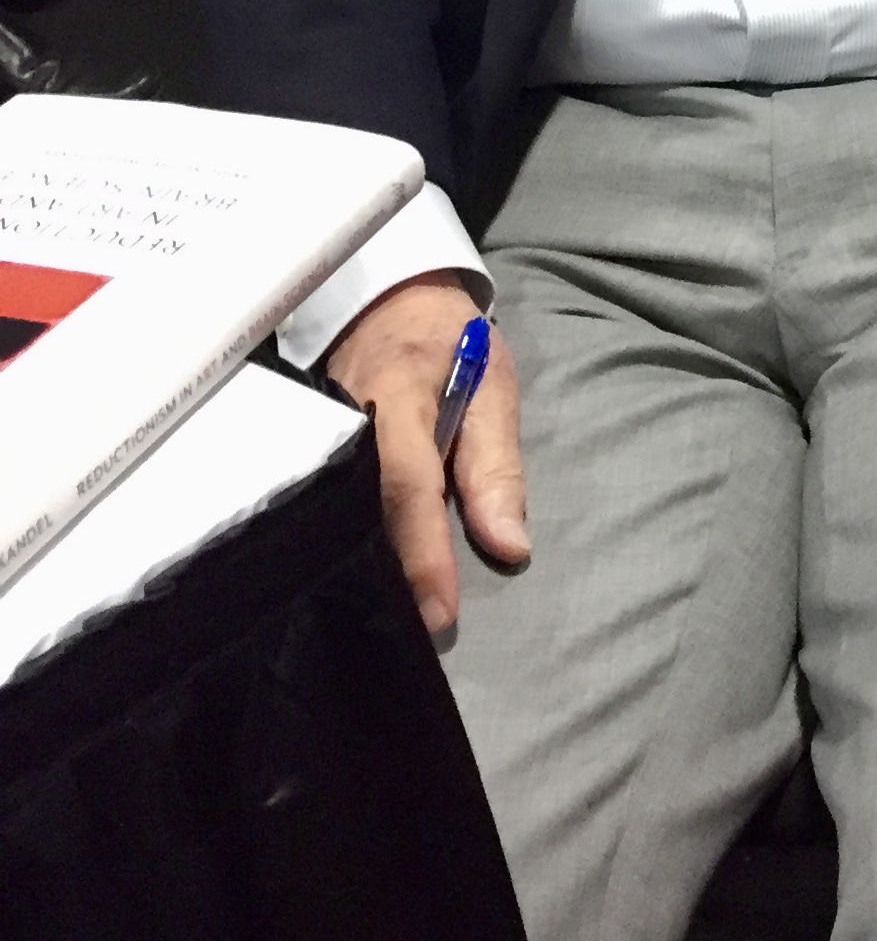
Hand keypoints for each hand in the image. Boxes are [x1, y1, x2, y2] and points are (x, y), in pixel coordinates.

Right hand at [326, 273, 526, 632]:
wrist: (387, 298)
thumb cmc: (451, 342)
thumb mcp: (493, 384)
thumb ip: (497, 466)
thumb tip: (509, 546)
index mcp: (395, 396)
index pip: (407, 483)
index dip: (422, 551)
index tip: (438, 613)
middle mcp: (340, 423)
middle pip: (358, 511)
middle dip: (385, 577)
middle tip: (411, 641)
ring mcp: (312, 440)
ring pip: (331, 516)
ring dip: (359, 568)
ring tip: (384, 630)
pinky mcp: (303, 453)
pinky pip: (321, 507)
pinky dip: (341, 546)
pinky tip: (357, 585)